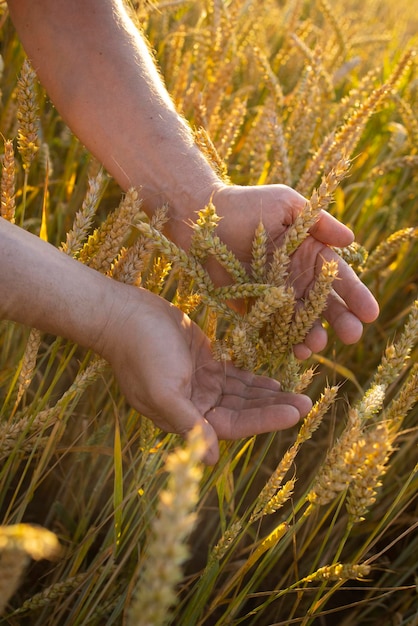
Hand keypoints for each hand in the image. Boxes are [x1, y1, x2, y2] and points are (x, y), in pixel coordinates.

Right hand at [99, 283, 311, 463]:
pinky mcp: (204, 362)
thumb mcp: (163, 389)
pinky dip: (254, 380)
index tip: (296, 413)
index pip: (234, 425)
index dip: (265, 420)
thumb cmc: (141, 351)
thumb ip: (188, 423)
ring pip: (242, 394)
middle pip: (243, 411)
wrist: (124, 314)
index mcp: (185, 416)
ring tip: (301, 394)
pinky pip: (235, 376)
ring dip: (269, 394)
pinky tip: (275, 382)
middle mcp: (196, 405)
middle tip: (308, 403)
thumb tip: (212, 458)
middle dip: (273, 408)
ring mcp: (200, 383)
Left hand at [172, 183, 378, 358]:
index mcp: (310, 253)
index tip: (370, 313)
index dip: (356, 295)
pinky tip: (293, 351)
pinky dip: (282, 340)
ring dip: (311, 334)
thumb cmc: (248, 204)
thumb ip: (318, 221)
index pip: (338, 277)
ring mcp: (275, 295)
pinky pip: (271, 328)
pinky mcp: (252, 307)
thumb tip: (351, 240)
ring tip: (317, 345)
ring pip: (300, 320)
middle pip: (324, 304)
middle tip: (352, 336)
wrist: (203, 219)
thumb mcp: (286, 204)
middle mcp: (296, 278)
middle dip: (340, 320)